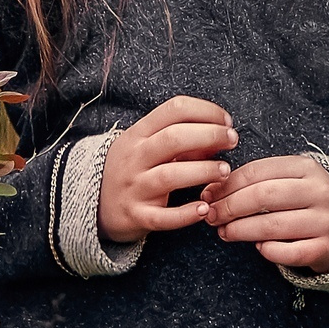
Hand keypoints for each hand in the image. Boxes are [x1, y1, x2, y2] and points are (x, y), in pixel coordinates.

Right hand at [98, 95, 237, 241]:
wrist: (95, 204)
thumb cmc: (133, 169)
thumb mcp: (148, 146)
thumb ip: (182, 140)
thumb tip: (221, 136)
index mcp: (138, 133)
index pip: (174, 110)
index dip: (206, 111)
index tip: (226, 122)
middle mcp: (134, 157)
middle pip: (173, 138)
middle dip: (210, 136)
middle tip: (233, 141)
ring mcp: (134, 187)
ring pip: (170, 176)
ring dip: (203, 171)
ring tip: (224, 171)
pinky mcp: (136, 215)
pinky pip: (163, 217)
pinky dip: (185, 214)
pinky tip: (204, 209)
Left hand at [201, 155, 328, 270]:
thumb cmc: (304, 201)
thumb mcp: (287, 181)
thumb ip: (255, 182)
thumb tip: (212, 192)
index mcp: (306, 168)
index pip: (258, 171)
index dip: (227, 184)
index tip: (208, 195)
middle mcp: (319, 192)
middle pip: (263, 196)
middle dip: (230, 207)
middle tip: (211, 216)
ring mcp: (325, 221)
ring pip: (272, 226)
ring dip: (240, 231)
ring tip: (224, 232)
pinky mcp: (326, 248)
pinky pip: (288, 253)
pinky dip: (267, 251)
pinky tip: (258, 247)